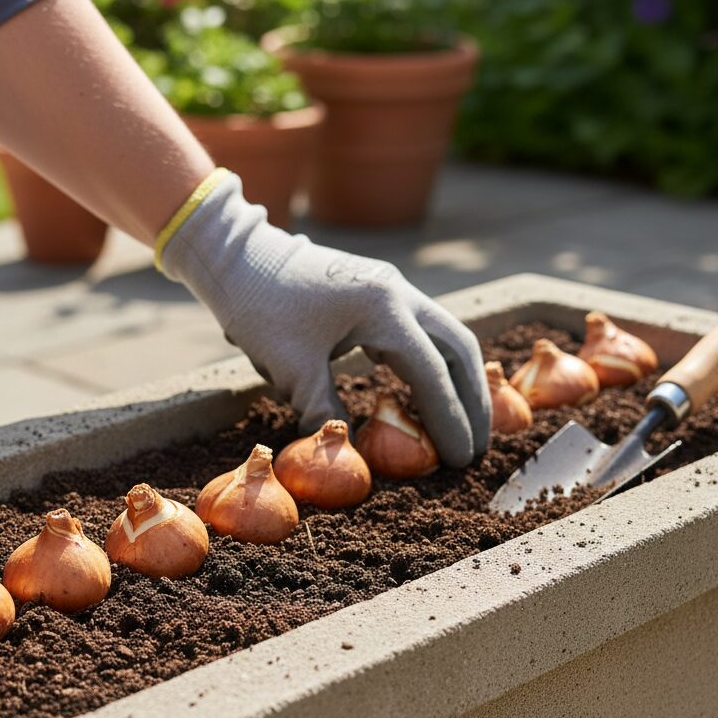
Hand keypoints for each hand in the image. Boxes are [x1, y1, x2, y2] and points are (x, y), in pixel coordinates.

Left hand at [159, 173, 490, 466]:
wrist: (242, 256)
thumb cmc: (261, 308)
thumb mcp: (289, 368)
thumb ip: (324, 411)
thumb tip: (352, 452)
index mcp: (383, 310)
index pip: (432, 374)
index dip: (450, 421)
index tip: (461, 460)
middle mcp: (400, 293)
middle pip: (459, 350)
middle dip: (473, 402)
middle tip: (476, 450)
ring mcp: (393, 288)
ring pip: (447, 337)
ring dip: (458, 382)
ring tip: (461, 428)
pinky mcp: (380, 292)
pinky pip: (423, 332)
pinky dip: (435, 366)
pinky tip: (427, 396)